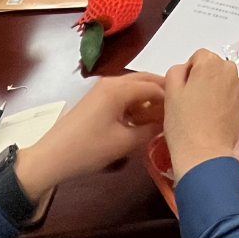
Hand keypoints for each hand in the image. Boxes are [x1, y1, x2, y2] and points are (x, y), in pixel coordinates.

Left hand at [13, 73, 166, 203]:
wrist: (51, 157)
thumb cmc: (88, 149)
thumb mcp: (124, 143)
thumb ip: (150, 131)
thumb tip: (167, 125)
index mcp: (118, 89)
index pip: (154, 86)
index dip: (172, 96)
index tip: (186, 108)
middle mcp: (110, 83)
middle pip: (144, 80)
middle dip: (162, 91)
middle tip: (179, 106)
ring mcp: (101, 90)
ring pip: (133, 87)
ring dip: (149, 97)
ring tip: (164, 114)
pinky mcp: (96, 100)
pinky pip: (123, 95)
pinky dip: (136, 103)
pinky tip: (143, 118)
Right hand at [163, 50, 238, 181]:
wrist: (204, 152)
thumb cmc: (183, 122)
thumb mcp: (170, 91)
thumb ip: (177, 71)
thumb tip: (187, 70)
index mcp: (210, 63)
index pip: (198, 56)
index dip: (188, 72)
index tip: (183, 90)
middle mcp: (229, 70)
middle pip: (213, 66)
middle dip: (203, 77)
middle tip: (191, 99)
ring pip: (223, 79)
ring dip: (214, 87)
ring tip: (202, 109)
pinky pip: (231, 93)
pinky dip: (223, 99)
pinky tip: (213, 116)